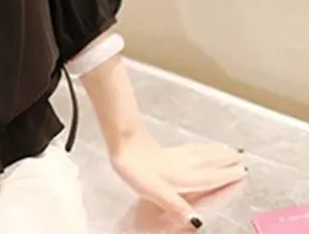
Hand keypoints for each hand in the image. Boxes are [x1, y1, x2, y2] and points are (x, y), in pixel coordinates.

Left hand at [110, 130, 245, 228]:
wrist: (121, 143)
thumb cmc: (137, 169)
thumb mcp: (156, 192)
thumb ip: (177, 206)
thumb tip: (198, 222)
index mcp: (184, 176)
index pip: (210, 176)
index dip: (227, 175)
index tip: (244, 170)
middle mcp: (183, 164)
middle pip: (209, 160)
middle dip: (226, 159)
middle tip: (242, 155)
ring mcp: (174, 155)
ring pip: (200, 152)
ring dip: (215, 151)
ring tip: (227, 149)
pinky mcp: (164, 149)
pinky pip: (190, 148)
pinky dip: (200, 147)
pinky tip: (198, 148)